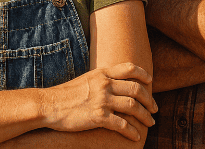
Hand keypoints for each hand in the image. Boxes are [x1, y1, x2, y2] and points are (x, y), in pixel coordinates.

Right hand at [41, 63, 157, 141]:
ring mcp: (102, 100)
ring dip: (145, 116)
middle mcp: (105, 84)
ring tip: (150, 122)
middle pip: (136, 89)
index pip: (129, 68)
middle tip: (154, 108)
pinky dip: (132, 131)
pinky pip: (122, 125)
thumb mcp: (86, 79)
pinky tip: (136, 136)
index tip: (150, 81)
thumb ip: (101, 80)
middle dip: (149, 100)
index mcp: (102, 73)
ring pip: (133, 106)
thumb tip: (115, 85)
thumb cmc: (66, 94)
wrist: (50, 104)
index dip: (143, 74)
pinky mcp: (99, 117)